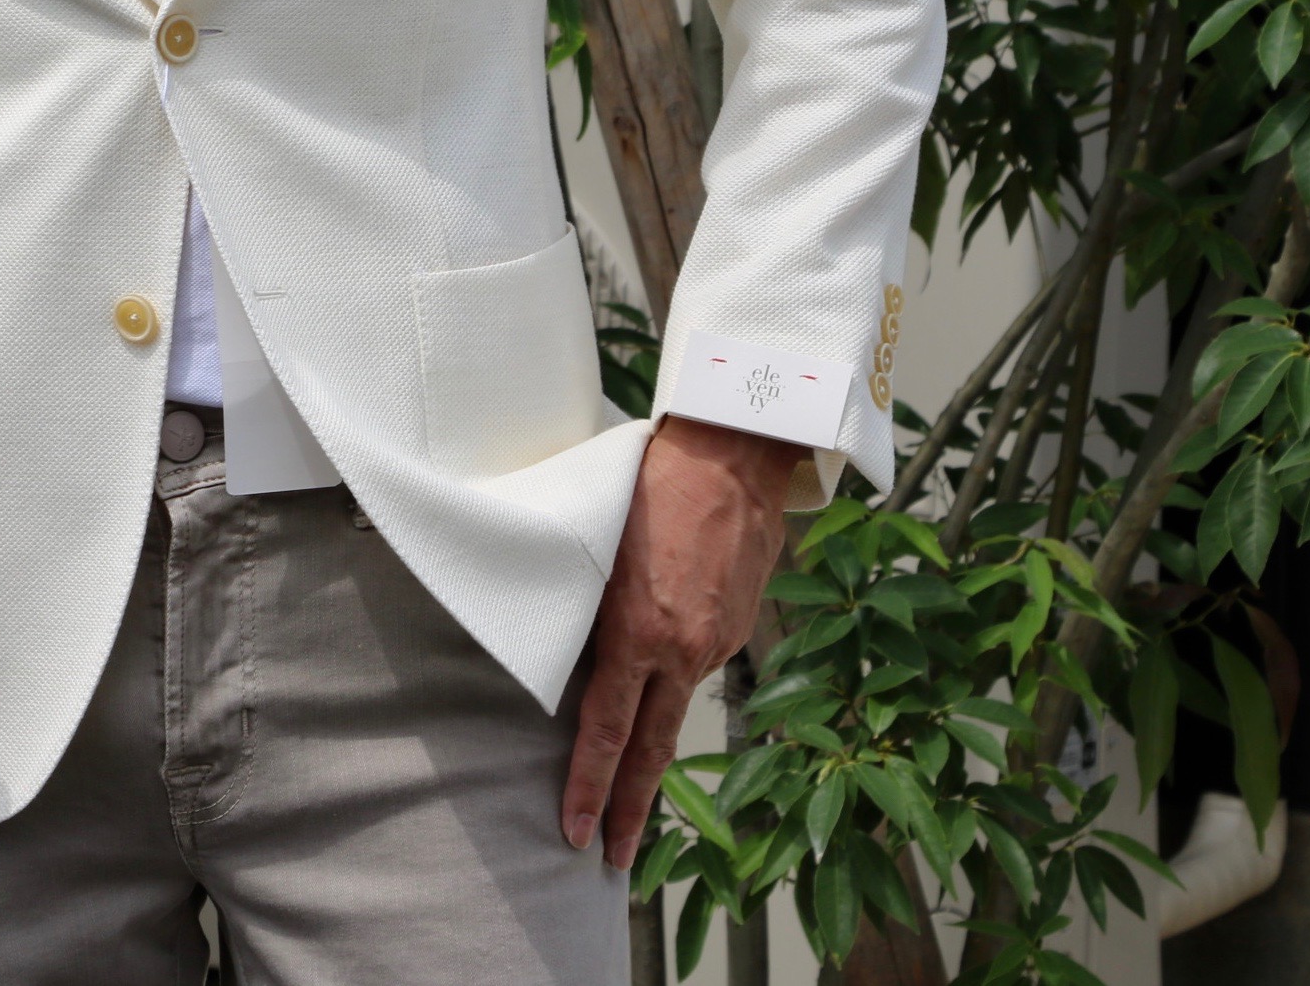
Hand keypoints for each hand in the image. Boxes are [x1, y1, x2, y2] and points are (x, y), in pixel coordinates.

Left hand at [563, 415, 801, 867]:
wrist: (733, 452)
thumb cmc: (649, 484)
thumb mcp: (597, 547)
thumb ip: (586, 608)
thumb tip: (570, 653)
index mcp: (640, 632)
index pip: (605, 730)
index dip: (587, 785)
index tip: (574, 829)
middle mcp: (683, 650)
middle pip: (652, 749)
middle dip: (628, 808)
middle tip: (608, 857)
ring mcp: (717, 642)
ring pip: (676, 707)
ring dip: (652, 748)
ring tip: (630, 788)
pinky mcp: (739, 626)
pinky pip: (698, 663)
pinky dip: (676, 677)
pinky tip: (663, 665)